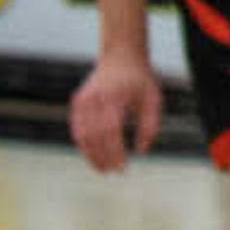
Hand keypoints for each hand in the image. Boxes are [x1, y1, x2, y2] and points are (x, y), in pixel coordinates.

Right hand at [70, 54, 160, 172]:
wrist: (121, 56)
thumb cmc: (140, 80)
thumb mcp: (153, 98)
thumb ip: (150, 125)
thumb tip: (142, 151)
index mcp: (115, 96)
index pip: (111, 131)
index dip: (115, 152)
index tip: (122, 168)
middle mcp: (95, 98)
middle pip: (95, 136)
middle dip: (103, 157)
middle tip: (112, 172)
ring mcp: (83, 100)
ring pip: (82, 135)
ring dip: (90, 155)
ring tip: (102, 169)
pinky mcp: (77, 103)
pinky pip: (77, 129)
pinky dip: (84, 145)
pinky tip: (93, 155)